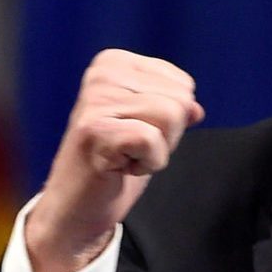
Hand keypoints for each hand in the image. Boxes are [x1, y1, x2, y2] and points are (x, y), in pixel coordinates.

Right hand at [25, 49, 203, 271]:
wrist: (76, 207)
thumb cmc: (113, 165)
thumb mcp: (151, 127)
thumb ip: (175, 109)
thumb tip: (196, 109)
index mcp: (115, 63)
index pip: (183, 86)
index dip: (171, 120)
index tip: (135, 134)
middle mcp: (102, 74)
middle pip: (180, 100)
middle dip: (166, 135)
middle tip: (129, 149)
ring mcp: (95, 100)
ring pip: (171, 117)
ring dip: (156, 150)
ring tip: (124, 156)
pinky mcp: (94, 130)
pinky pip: (152, 141)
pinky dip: (147, 164)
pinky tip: (119, 167)